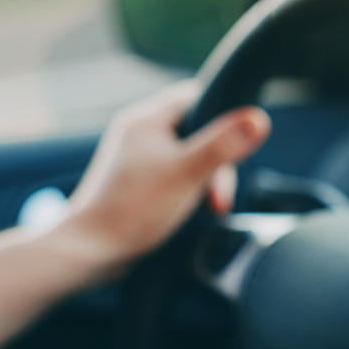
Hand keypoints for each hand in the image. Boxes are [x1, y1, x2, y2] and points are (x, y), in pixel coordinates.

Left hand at [60, 80, 269, 273]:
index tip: (234, 149)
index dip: (223, 118)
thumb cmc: (132, 211)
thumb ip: (223, 145)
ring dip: (204, 180)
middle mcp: (138, 132)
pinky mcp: (135, 182)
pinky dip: (188, 190)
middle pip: (197, 130)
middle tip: (218, 196)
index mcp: (146, 118)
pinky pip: (174, 175)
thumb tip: (258, 119)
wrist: (90, 252)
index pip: (197, 96)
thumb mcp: (187, 174)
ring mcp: (135, 158)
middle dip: (216, 162)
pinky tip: (190, 209)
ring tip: (207, 206)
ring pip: (188, 155)